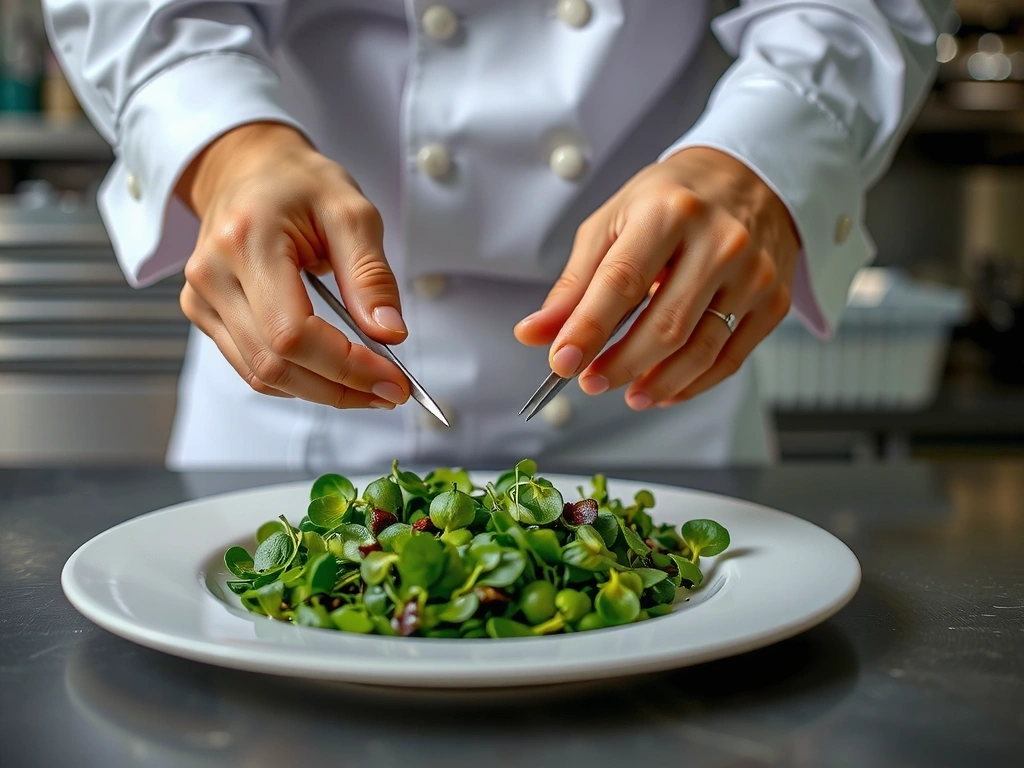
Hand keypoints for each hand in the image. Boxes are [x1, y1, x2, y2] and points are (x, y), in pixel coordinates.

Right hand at [175, 122, 409, 408]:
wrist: (247, 167)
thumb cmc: (299, 183)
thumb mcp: (351, 212)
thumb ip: (371, 275)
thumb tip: (390, 334)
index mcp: (246, 242)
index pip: (292, 334)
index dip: (346, 367)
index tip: (394, 380)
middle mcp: (213, 275)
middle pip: (276, 364)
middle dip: (341, 387)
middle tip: (391, 390)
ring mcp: (202, 298)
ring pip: (263, 376)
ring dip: (322, 391)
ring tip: (369, 385)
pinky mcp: (204, 313)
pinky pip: (251, 367)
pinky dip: (298, 379)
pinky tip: (334, 372)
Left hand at [515, 147, 798, 408]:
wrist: (747, 178)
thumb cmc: (671, 201)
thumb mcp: (613, 224)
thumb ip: (574, 283)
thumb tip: (536, 334)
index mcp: (669, 212)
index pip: (622, 282)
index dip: (588, 329)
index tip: (562, 362)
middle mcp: (720, 241)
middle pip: (665, 325)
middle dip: (621, 365)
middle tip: (590, 381)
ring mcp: (753, 274)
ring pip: (701, 350)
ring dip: (657, 383)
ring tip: (627, 393)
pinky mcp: (774, 301)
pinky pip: (730, 359)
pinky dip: (693, 384)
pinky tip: (664, 389)